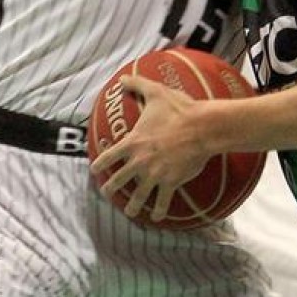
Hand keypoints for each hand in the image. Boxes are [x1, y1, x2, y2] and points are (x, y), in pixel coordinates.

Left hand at [90, 76, 210, 221]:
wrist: (201, 127)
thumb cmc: (178, 110)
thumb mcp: (155, 93)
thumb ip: (137, 85)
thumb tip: (123, 78)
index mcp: (133, 142)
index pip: (109, 156)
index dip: (99, 164)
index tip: (95, 171)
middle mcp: (139, 161)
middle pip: (119, 180)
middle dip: (111, 189)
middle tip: (107, 194)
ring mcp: (154, 174)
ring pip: (139, 195)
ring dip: (134, 206)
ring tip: (131, 212)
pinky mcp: (171, 182)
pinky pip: (163, 201)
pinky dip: (160, 210)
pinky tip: (157, 217)